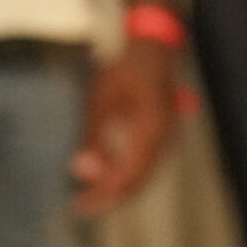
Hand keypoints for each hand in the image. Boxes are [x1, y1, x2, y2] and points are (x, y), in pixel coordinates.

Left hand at [70, 42, 177, 213]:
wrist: (152, 41)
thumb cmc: (124, 67)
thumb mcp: (100, 102)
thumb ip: (92, 138)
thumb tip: (81, 171)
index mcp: (150, 131)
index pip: (126, 177)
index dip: (103, 194)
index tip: (79, 205)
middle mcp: (164, 137)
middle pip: (139, 180)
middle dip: (111, 195)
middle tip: (83, 205)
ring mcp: (168, 133)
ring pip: (145, 172)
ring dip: (120, 185)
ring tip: (95, 193)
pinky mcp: (164, 128)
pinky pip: (149, 160)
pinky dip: (130, 172)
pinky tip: (113, 171)